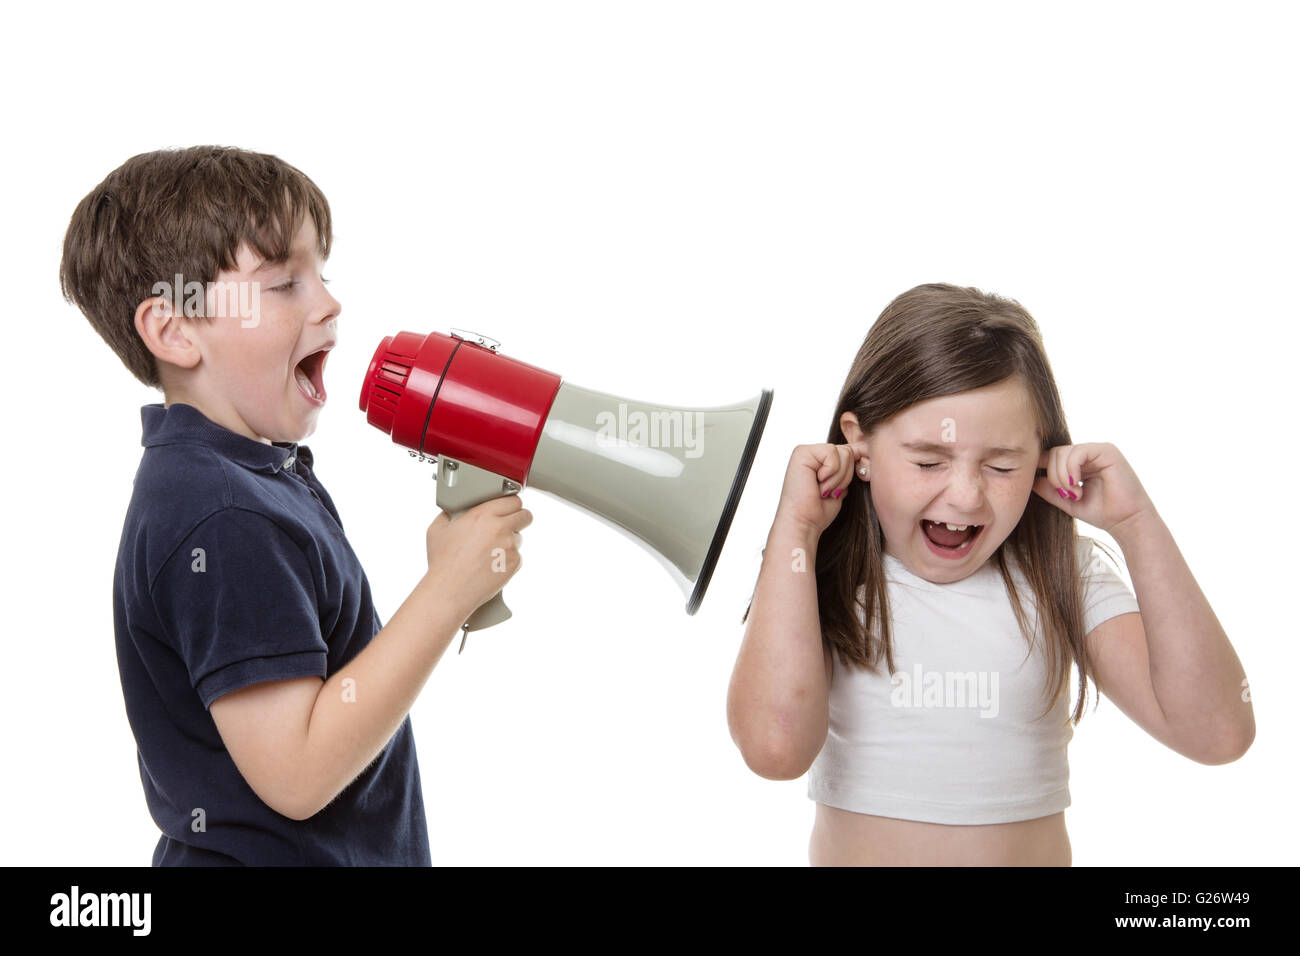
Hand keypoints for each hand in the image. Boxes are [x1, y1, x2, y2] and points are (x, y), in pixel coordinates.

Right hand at [424, 494, 532, 612]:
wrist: (450, 590)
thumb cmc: (443, 562)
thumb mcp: (437, 530)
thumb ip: (448, 514)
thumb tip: (452, 510)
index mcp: (482, 515)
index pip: (512, 500)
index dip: (510, 504)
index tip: (508, 507)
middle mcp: (499, 528)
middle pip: (525, 515)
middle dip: (519, 518)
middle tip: (509, 524)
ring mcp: (509, 546)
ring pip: (520, 537)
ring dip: (511, 540)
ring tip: (491, 551)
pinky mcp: (514, 563)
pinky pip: (517, 556)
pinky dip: (508, 559)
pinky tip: (491, 564)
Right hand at [776, 442, 866, 537]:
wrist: (803, 523)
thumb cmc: (819, 510)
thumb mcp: (841, 485)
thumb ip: (849, 467)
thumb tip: (864, 450)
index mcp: (822, 460)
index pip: (850, 453)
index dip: (853, 472)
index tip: (839, 490)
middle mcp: (813, 453)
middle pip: (849, 451)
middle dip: (845, 476)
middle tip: (829, 492)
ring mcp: (806, 451)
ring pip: (844, 452)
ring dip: (838, 477)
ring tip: (823, 490)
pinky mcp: (802, 452)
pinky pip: (832, 453)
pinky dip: (830, 473)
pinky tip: (818, 484)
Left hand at [1033, 442, 1155, 536]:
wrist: (1127, 522)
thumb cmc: (1102, 513)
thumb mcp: (1068, 501)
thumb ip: (1049, 489)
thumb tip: (1029, 479)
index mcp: (1080, 462)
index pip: (1051, 456)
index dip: (1042, 469)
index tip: (1046, 489)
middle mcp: (1089, 453)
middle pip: (1054, 453)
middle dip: (1053, 476)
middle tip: (1066, 495)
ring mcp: (1098, 450)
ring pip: (1062, 453)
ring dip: (1061, 476)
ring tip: (1074, 494)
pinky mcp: (1107, 451)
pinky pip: (1077, 452)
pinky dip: (1071, 471)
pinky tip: (1077, 486)